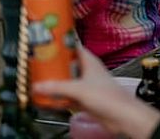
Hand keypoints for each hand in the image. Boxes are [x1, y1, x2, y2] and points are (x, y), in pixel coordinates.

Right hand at [33, 47, 159, 138]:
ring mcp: (87, 86)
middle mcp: (88, 72)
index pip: (74, 47)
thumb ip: (58, 87)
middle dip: (54, 66)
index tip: (47, 42)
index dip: (62, 44)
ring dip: (56, 82)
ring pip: (68, 81)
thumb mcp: (79, 89)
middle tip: (38, 65)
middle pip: (68, 65)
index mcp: (90, 62)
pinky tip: (49, 99)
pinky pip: (69, 96)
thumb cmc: (110, 97)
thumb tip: (38, 86)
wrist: (121, 116)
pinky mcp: (86, 100)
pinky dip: (59, 97)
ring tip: (39, 81)